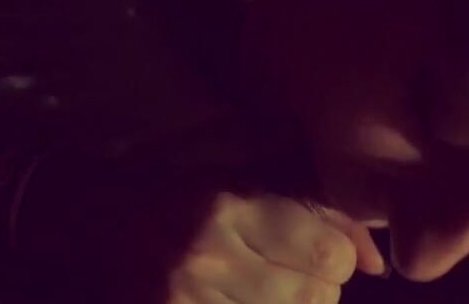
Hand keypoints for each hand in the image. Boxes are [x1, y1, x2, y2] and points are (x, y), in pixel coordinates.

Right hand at [169, 192, 386, 303]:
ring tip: (263, 290)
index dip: (333, 257)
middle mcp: (209, 253)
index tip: (316, 250)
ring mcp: (184, 297)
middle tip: (292, 277)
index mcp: (231, 203)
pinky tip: (241, 300)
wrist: (91, 223)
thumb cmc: (180, 191)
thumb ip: (316, 208)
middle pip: (313, 300)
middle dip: (316, 293)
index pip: (328, 255)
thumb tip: (377, 264)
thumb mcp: (246, 176)